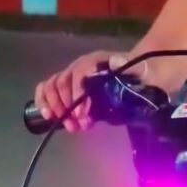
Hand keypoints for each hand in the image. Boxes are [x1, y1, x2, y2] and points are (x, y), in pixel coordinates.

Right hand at [34, 50, 148, 131]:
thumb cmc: (139, 75)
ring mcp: (72, 74)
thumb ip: (133, 69)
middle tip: (76, 125)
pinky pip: (47, 89)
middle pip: (63, 81)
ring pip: (52, 86)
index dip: (78, 93)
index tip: (82, 115)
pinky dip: (44, 102)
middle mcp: (80, 65)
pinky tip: (49, 117)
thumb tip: (116, 62)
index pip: (80, 72)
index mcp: (96, 61)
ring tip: (69, 125)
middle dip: (67, 106)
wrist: (138, 76)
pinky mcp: (67, 86)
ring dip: (56, 108)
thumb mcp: (141, 72)